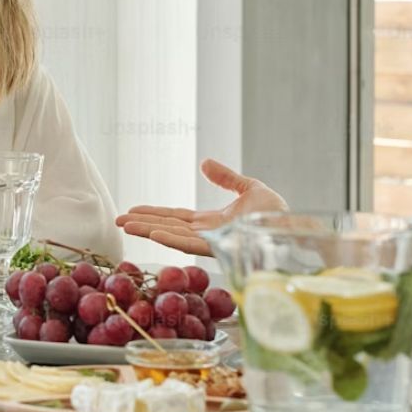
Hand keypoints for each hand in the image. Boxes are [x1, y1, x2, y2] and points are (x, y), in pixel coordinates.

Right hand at [113, 159, 286, 255]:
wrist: (294, 229)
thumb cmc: (278, 215)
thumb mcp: (250, 188)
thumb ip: (226, 178)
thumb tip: (204, 163)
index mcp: (212, 223)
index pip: (176, 218)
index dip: (154, 214)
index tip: (132, 212)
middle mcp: (207, 235)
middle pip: (168, 227)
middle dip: (142, 224)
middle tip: (117, 221)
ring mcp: (212, 243)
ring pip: (174, 236)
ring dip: (148, 231)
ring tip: (125, 226)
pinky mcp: (220, 247)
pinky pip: (191, 245)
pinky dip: (171, 239)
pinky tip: (154, 234)